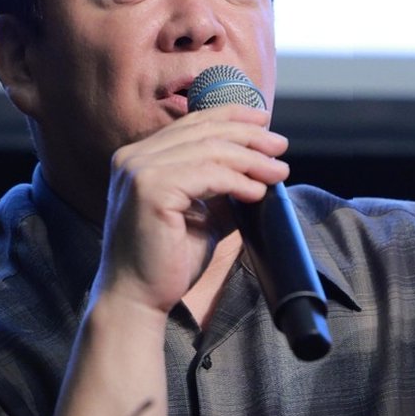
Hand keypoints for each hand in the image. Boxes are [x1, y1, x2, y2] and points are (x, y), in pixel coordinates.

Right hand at [94, 104, 288, 315]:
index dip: (231, 116)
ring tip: (278, 171)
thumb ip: (220, 188)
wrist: (138, 299)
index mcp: (139, 157)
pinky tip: (257, 191)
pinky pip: (207, 174)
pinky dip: (238, 180)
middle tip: (281, 146)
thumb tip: (258, 170)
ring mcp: (138, 171)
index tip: (264, 121)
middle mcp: (133, 157)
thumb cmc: (166, 261)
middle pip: (202, 131)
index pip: (191, 123)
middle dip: (248, 135)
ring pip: (209, 150)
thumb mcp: (200, 214)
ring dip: (251, 159)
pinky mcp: (150, 190)